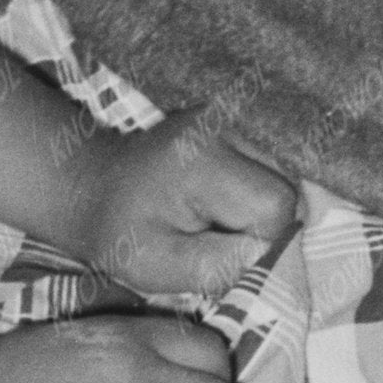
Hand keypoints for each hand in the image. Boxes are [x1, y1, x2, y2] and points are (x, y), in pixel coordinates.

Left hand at [69, 114, 300, 302]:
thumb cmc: (119, 231)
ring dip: (259, 209)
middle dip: (262, 225)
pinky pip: (273, 166)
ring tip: (214, 218)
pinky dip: (256, 192)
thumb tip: (271, 259)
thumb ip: (215, 267)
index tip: (220, 254)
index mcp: (204, 157)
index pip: (276, 205)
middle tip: (213, 237)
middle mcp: (227, 122)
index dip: (260, 243)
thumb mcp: (154, 266)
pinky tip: (222, 202)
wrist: (95, 186)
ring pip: (286, 177)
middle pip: (288, 187)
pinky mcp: (238, 120)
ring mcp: (234, 116)